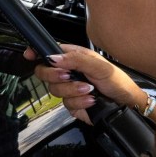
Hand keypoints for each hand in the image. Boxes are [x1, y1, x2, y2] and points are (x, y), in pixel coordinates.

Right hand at [25, 44, 144, 125]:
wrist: (126, 104)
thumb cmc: (117, 81)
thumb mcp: (99, 66)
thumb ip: (76, 59)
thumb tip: (54, 57)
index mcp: (73, 57)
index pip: (49, 52)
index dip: (37, 53)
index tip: (29, 54)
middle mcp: (69, 72)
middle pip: (46, 73)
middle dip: (56, 77)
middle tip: (69, 76)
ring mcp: (69, 88)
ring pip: (55, 91)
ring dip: (73, 91)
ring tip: (89, 90)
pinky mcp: (72, 104)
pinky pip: (66, 104)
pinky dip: (79, 103)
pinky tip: (91, 100)